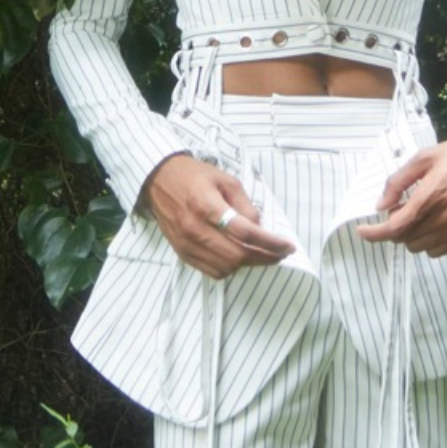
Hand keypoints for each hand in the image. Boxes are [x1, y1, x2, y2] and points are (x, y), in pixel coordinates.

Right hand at [143, 153, 296, 278]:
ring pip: (226, 268)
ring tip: (260, 254)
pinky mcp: (182, 253)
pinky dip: (229, 268)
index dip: (271, 243)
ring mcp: (186, 244)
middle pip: (237, 255)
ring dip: (247, 264)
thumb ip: (245, 205)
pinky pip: (211, 271)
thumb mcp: (226, 180)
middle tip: (278, 254)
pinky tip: (238, 257)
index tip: (287, 247)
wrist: (158, 180)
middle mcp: (194, 228)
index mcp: (206, 206)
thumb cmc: (193, 176)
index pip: (245, 233)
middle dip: (264, 258)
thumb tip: (259, 229)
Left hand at [355, 132, 446, 256]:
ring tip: (419, 214)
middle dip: (395, 226)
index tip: (363, 231)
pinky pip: (437, 251)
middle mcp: (442, 219)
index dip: (374, 233)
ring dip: (410, 235)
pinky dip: (427, 242)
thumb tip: (381, 204)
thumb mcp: (424, 158)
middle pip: (404, 239)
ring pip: (419, 247)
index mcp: (429, 198)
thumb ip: (398, 182)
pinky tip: (433, 224)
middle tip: (401, 207)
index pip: (394, 228)